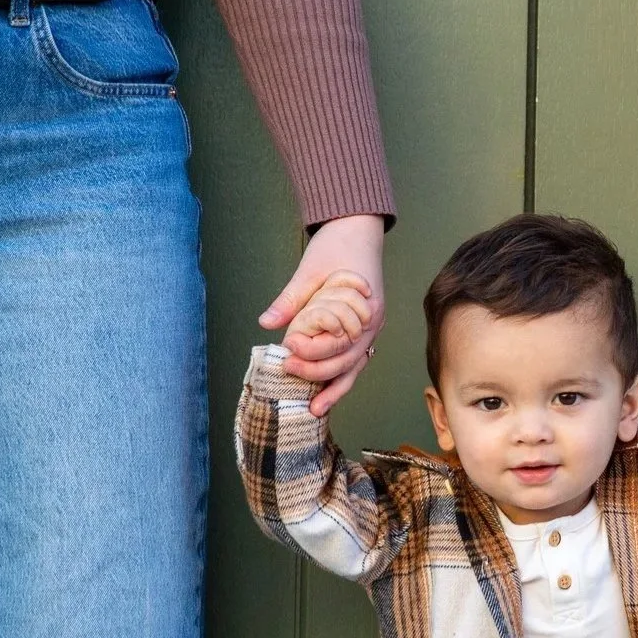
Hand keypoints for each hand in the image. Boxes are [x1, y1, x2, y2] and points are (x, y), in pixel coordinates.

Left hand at [260, 213, 385, 415]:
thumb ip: (290, 299)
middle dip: (319, 374)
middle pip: (349, 361)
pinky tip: (325, 393)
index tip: (286, 349)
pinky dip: (340, 377)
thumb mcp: (309, 270)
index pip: (339, 343)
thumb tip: (266, 323)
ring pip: (355, 366)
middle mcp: (372, 324)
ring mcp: (371, 328)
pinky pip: (354, 359)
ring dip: (335, 388)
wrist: (358, 227)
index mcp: (363, 309)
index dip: (313, 351)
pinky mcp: (364, 330)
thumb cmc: (336, 246)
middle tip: (289, 374)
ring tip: (316, 410)